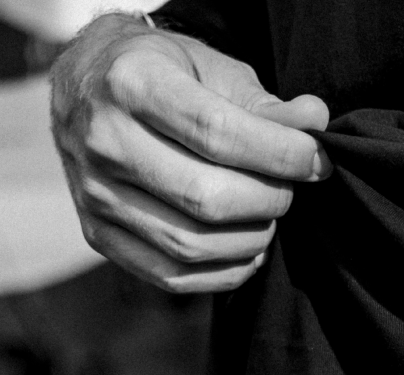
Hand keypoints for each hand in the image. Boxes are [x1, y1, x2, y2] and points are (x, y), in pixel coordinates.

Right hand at [51, 13, 330, 291]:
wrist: (86, 87)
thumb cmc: (162, 74)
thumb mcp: (210, 68)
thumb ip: (264, 103)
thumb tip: (316, 124)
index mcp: (130, 83)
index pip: (219, 134)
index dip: (281, 155)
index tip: (316, 162)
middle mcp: (103, 140)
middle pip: (207, 198)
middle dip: (268, 201)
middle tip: (288, 190)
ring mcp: (95, 194)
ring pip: (192, 244)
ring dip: (250, 241)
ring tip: (267, 217)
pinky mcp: (98, 235)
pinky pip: (172, 277)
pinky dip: (225, 273)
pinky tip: (247, 250)